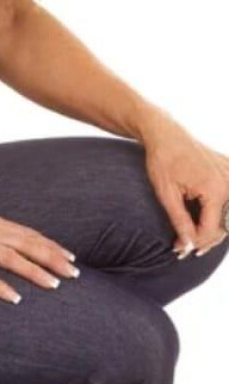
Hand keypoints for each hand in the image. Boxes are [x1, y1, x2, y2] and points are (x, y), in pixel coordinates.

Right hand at [0, 195, 79, 302]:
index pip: (28, 234)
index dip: (50, 245)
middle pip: (27, 245)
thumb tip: (7, 239)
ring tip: (55, 285)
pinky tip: (15, 298)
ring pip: (12, 259)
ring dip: (35, 272)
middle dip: (52, 259)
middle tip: (74, 273)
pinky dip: (0, 287)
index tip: (69, 256)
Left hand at [140, 109, 228, 256]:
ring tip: (192, 239)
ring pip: (228, 215)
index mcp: (214, 189)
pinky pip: (228, 199)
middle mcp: (228, 182)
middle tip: (184, 249)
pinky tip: (203, 221)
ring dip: (213, 229)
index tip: (179, 250)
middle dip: (204, 239)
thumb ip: (179, 221)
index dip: (194, 243)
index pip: (210, 229)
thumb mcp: (166, 193)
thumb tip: (187, 247)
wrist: (164, 133)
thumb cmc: (162, 160)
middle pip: (223, 225)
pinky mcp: (228, 169)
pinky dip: (218, 212)